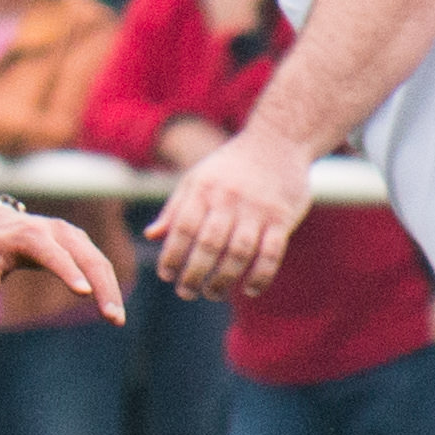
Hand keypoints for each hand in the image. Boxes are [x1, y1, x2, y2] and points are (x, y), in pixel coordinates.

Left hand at [0, 205, 123, 320]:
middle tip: (113, 318)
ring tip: (117, 320)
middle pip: (87, 258)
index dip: (68, 272)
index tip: (84, 293)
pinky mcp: (79, 242)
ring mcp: (72, 235)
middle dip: (103, 288)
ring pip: (99, 262)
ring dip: (111, 290)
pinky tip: (112, 307)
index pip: (53, 254)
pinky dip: (108, 284)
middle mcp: (57, 231)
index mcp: (31, 235)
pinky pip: (99, 263)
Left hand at [147, 125, 308, 299]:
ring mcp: (258, 210)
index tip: (166, 276)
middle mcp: (229, 199)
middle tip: (186, 293)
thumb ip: (175, 209)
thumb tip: (151, 236)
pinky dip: (260, 275)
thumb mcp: (197, 179)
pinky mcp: (283, 218)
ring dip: (224, 280)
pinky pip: (271, 254)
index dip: (171, 256)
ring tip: (213, 293)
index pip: (182, 228)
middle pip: (208, 246)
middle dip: (194, 275)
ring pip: (239, 253)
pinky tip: (249, 289)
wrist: (278, 141)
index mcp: (203, 189)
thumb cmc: (230, 167)